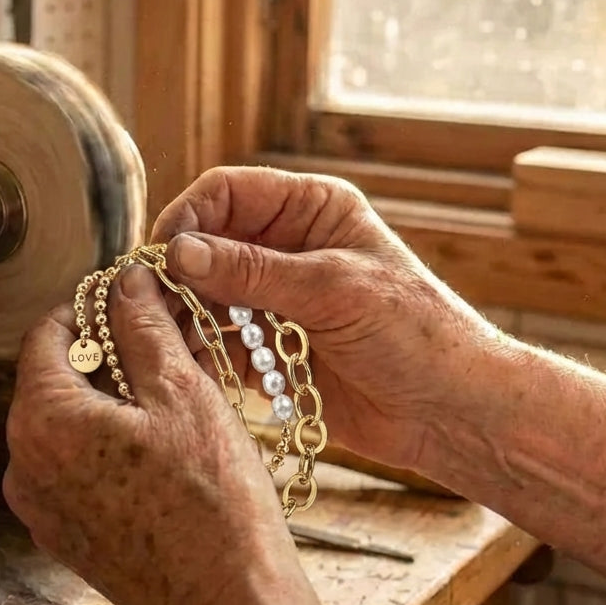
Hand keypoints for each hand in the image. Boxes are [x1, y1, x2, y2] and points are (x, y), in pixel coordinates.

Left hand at [3, 265, 297, 604]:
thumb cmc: (212, 500)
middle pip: (56, 378)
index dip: (92, 308)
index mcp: (42, 421)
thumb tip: (126, 281)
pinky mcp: (65, 536)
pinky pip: (76, 467)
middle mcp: (23, 465)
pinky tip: (163, 442)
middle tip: (164, 344)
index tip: (132, 302)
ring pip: (69, 424)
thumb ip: (143, 325)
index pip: (47, 333)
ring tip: (173, 393)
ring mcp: (40, 507)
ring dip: (113, 397)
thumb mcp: (182, 391)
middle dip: (108, 353)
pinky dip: (110, 442)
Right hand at [151, 167, 502, 473]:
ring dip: (186, 316)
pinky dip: (201, 353)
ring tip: (168, 339)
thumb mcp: (333, 289)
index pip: (228, 192)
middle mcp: (287, 248)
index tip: (162, 254)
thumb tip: (178, 252)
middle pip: (208, 244)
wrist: (453, 412)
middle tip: (152, 303)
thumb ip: (252, 271)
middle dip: (180, 272)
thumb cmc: (417, 334)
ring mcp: (276, 300)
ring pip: (206, 296)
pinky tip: (192, 367)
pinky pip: (219, 343)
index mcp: (311, 210)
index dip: (189, 217)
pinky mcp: (269, 350)